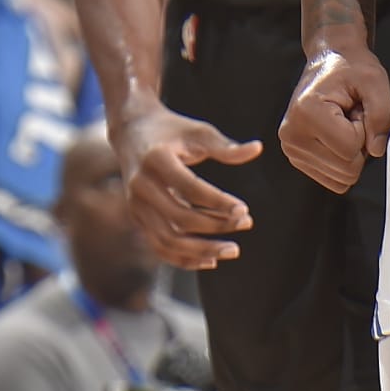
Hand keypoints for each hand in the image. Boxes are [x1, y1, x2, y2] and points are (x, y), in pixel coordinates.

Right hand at [115, 104, 261, 269]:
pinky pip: (159, 246)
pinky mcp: (137, 218)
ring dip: (202, 250)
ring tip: (232, 249)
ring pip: (168, 240)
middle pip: (180, 218)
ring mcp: (136, 205)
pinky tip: (211, 260)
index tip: (244, 209)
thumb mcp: (198, 132)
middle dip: (216, 226)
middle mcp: (141, 186)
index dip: (218, 202)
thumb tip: (257, 149)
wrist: (132, 132)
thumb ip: (225, 146)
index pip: (190, 188)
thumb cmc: (171, 130)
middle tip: (246, 223)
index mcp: (156, 160)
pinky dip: (184, 258)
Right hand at [279, 44, 389, 193]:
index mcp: (307, 112)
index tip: (355, 109)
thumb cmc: (352, 69)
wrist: (330, 60)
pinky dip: (342, 161)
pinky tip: (337, 135)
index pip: (350, 148)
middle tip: (351, 117)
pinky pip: (333, 180)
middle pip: (346, 169)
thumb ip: (382, 116)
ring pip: (341, 178)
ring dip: (351, 152)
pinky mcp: (296, 157)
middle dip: (359, 144)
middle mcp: (292, 133)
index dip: (364, 131)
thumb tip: (376, 150)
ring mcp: (291, 148)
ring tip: (343, 124)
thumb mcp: (375, 82)